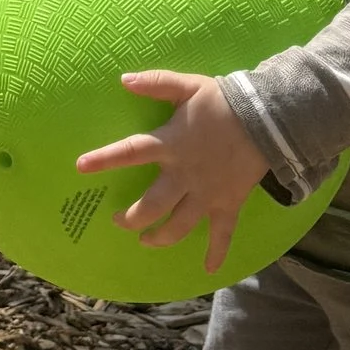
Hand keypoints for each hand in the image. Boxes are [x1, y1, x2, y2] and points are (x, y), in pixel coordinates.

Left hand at [76, 70, 269, 280]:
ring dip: (160, 238)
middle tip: (119, 221)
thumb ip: (156, 83)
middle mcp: (184, 175)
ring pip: (179, 225)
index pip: (130, 152)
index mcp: (170, 144)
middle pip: (151, 206)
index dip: (104, 159)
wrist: (268, 118)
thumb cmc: (224, 101)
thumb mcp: (189, 86)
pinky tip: (208, 270)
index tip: (81, 168)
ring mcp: (206, 193)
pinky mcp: (228, 203)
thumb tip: (124, 79)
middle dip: (131, 218)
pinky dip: (216, 253)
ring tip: (146, 241)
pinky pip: (222, 234)